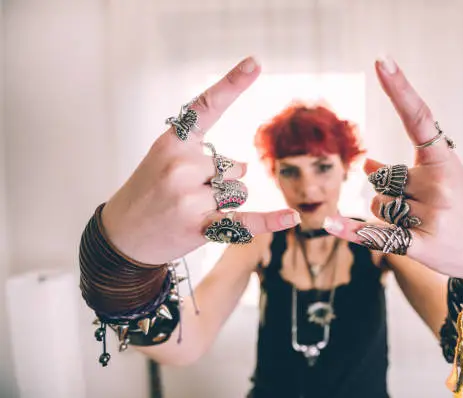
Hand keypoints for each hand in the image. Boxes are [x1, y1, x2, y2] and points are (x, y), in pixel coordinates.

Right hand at [101, 57, 299, 264]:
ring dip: (225, 203)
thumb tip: (243, 167)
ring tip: (192, 211)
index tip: (255, 62)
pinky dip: (269, 220)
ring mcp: (189, 196)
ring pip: (240, 192)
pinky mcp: (199, 226)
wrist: (122, 236)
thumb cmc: (149, 192)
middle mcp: (181, 164)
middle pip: (236, 167)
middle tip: (186, 194)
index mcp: (173, 142)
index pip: (206, 106)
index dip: (233, 83)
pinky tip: (290, 218)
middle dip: (221, 182)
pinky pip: (243, 221)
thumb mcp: (163, 158)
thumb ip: (202, 153)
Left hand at [324, 56, 462, 282]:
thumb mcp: (441, 180)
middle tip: (424, 206)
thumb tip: (366, 164)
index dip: (399, 88)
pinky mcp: (422, 245)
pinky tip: (330, 223)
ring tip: (423, 223)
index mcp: (445, 160)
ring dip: (388, 214)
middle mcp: (439, 183)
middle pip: (381, 178)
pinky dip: (353, 231)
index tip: (382, 60)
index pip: (418, 118)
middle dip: (390, 190)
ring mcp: (432, 215)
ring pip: (377, 206)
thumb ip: (402, 170)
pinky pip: (378, 234)